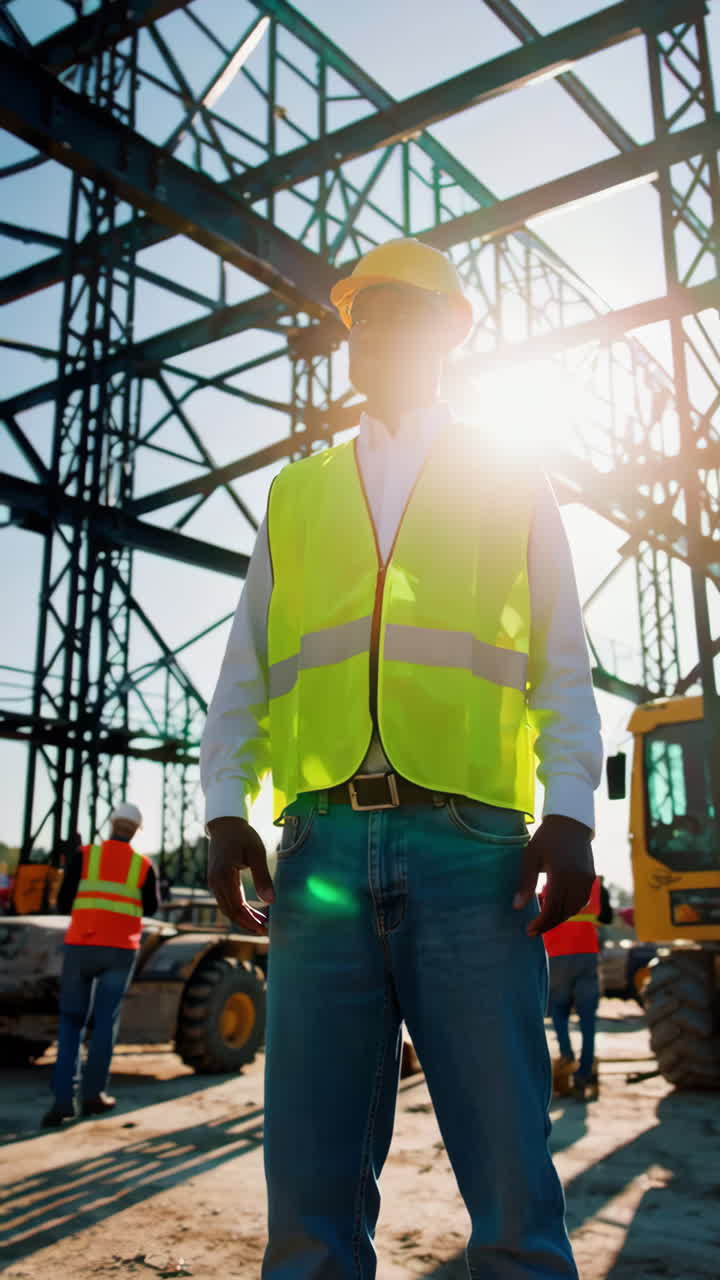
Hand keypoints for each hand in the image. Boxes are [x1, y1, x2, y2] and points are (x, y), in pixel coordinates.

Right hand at [207, 816, 273, 933]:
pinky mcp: (216, 880)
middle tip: (265, 930)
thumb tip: (271, 901)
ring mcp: (213, 882)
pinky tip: (252, 910)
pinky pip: (226, 900)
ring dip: (243, 917)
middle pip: (230, 912)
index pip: (236, 908)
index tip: (265, 929)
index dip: (250, 921)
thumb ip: (263, 878)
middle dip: (247, 923)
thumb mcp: (256, 854)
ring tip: (261, 922)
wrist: (225, 823)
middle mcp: (215, 882)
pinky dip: (238, 908)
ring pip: (227, 907)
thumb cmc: (242, 836)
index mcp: (224, 877)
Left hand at [513, 814, 594, 936]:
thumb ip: (525, 882)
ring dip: (559, 918)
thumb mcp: (530, 856)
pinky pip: (581, 901)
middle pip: (564, 912)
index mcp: (560, 874)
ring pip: (574, 909)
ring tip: (544, 922)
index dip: (541, 922)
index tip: (529, 930)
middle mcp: (576, 879)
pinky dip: (570, 909)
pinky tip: (558, 910)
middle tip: (534, 931)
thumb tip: (517, 907)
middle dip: (548, 924)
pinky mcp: (591, 878)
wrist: (571, 823)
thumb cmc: (546, 838)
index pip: (552, 907)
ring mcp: (586, 880)